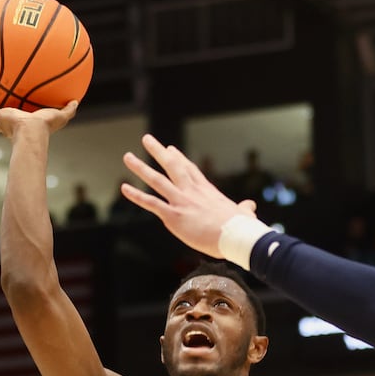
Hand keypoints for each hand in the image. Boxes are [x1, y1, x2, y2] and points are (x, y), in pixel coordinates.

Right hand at [0, 99, 78, 138]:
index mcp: (25, 126)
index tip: (18, 118)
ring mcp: (3, 124)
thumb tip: (77, 101)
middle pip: (3, 125)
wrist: (32, 130)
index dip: (18, 121)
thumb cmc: (46, 126)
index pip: (20, 123)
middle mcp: (12, 127)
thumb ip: (69, 109)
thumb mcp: (60, 115)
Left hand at [120, 134, 258, 258]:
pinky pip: (151, 203)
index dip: (179, 158)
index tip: (170, 149)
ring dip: (141, 168)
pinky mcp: (174, 216)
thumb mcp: (243, 214)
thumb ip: (245, 208)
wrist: (236, 236)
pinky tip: (124, 187)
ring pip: (157, 180)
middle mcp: (192, 192)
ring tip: (128, 157)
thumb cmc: (242, 228)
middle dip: (158, 152)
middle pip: (172, 166)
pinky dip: (136, 195)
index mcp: (207, 191)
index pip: (190, 170)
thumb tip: (251, 206)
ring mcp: (182, 202)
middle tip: (147, 139)